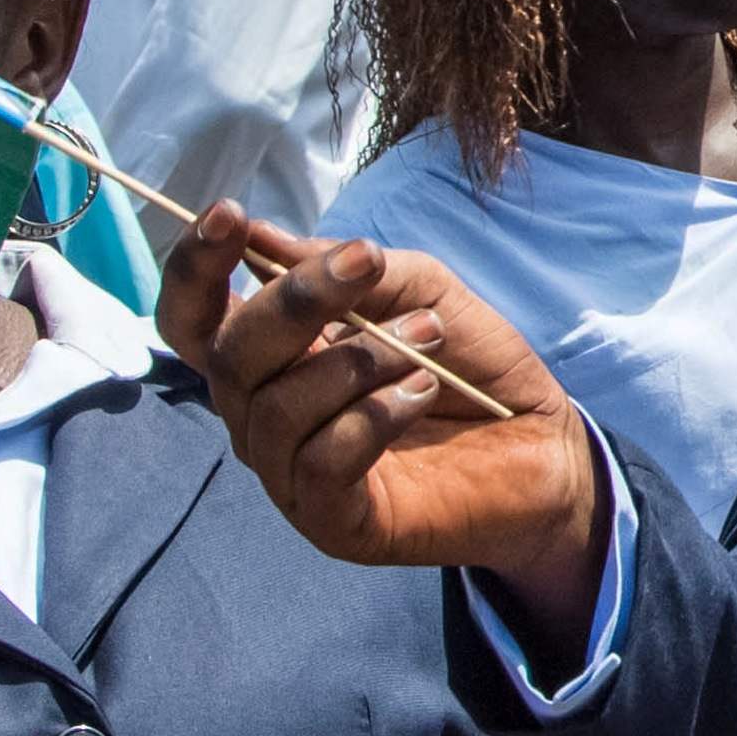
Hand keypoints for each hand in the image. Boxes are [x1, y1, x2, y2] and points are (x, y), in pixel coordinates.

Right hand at [159, 207, 606, 643]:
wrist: (542, 444)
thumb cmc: (471, 366)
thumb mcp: (422, 292)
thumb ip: (349, 268)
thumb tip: (265, 239)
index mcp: (272, 358)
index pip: (194, 319)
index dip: (194, 268)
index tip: (231, 214)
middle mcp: (264, 416)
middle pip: (229, 357)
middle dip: (296, 299)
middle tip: (368, 262)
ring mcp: (291, 474)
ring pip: (278, 408)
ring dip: (358, 358)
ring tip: (429, 338)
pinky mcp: (332, 521)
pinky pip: (320, 461)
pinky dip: (374, 415)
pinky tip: (423, 392)